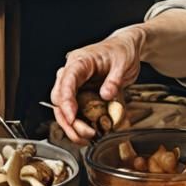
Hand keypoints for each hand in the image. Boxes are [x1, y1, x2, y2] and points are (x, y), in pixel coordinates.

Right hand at [49, 27, 144, 142]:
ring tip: (85, 138)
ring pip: (63, 108)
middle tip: (85, 133)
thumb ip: (114, 79)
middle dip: (68, 120)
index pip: (66, 81)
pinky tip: (87, 134)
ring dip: (71, 126)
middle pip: (59, 98)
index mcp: (79, 61)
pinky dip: (78, 124)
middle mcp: (72, 72)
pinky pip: (74, 110)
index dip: (66, 101)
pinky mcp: (81, 93)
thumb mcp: (123, 63)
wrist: (126, 47)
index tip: (71, 117)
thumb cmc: (122, 50)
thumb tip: (106, 94)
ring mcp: (75, 84)